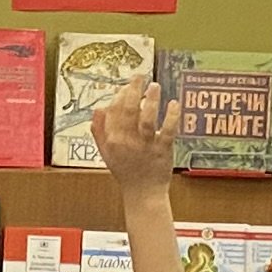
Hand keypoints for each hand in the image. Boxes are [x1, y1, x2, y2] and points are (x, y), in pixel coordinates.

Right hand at [91, 77, 176, 191]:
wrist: (142, 194)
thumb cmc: (126, 172)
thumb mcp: (106, 153)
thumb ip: (100, 132)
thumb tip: (97, 109)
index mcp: (112, 140)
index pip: (113, 110)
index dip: (120, 95)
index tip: (126, 87)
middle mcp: (127, 141)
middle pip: (129, 110)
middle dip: (133, 90)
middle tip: (139, 77)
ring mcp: (146, 146)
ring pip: (147, 118)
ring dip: (152, 100)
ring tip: (155, 86)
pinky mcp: (163, 150)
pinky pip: (168, 130)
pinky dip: (172, 116)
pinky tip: (173, 104)